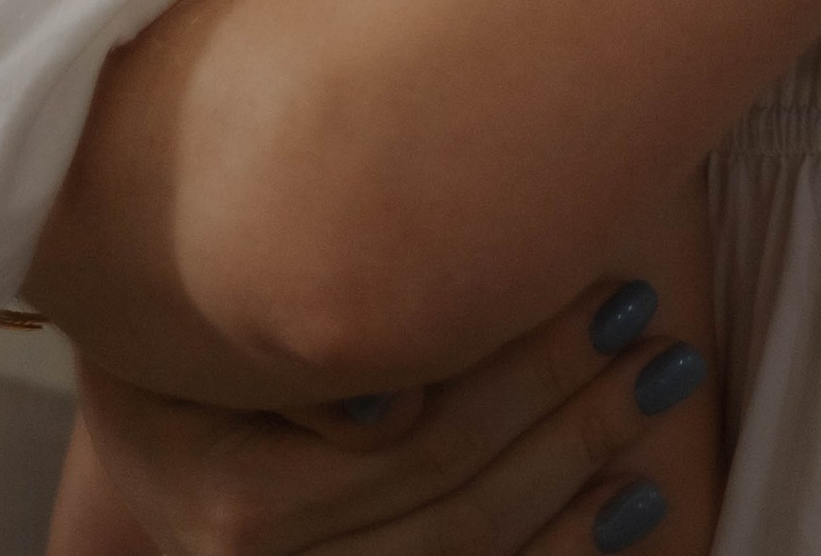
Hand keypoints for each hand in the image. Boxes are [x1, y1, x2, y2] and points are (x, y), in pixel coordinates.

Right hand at [69, 273, 718, 555]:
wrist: (157, 409)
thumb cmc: (194, 319)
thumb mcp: (213, 315)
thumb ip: (302, 354)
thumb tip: (393, 409)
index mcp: (234, 505)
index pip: (415, 446)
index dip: (525, 371)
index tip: (618, 290)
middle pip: (456, 507)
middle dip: (574, 419)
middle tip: (663, 344)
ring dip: (582, 482)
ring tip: (663, 396)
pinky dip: (559, 550)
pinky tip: (628, 503)